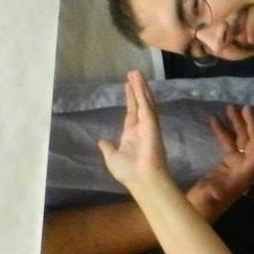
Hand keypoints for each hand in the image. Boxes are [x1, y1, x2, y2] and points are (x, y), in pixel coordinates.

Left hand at [96, 70, 170, 186]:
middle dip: (137, 89)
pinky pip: (146, 106)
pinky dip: (142, 94)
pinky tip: (138, 83)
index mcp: (132, 134)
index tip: (128, 86)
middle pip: (140, 103)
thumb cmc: (129, 172)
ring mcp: (148, 125)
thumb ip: (108, 148)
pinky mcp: (152, 125)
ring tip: (136, 73)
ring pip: (145, 101)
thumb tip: (102, 141)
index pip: (132, 112)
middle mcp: (142, 127)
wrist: (142, 180)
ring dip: (141, 87)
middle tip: (134, 74)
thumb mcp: (112, 158)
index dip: (131, 99)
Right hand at [185, 105, 253, 214]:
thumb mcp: (204, 202)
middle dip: (250, 126)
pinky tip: (214, 119)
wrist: (192, 214)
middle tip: (245, 108)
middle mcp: (243, 170)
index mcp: (242, 179)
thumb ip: (211, 196)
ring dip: (237, 124)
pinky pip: (228, 144)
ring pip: (240, 141)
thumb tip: (216, 192)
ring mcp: (236, 166)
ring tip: (230, 108)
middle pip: (252, 144)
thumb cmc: (199, 209)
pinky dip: (223, 131)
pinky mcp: (227, 164)